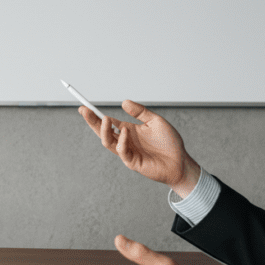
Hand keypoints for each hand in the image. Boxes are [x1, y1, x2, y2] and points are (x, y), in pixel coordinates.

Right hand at [79, 100, 200, 196]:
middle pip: (102, 131)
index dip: (95, 115)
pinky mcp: (132, 162)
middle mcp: (124, 141)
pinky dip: (121, 141)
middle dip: (91, 121)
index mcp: (127, 130)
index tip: (85, 106)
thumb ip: (140, 112)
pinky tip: (124, 132)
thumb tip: (124, 102)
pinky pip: (122, 151)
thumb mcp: (156, 121)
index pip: (107, 122)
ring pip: (107, 142)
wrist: (180, 162)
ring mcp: (127, 152)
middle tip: (83, 110)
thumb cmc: (169, 143)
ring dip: (104, 130)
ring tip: (105, 119)